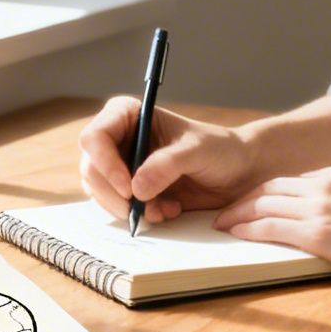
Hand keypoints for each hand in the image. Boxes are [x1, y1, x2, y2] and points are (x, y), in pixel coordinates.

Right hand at [77, 96, 260, 223]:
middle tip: (138, 208)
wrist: (239, 172)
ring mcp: (123, 166)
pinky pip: (117, 207)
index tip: (127, 186)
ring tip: (163, 208)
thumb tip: (135, 189)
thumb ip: (167, 165)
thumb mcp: (197, 151)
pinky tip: (168, 210)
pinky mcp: (132, 190)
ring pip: (99, 191)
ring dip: (127, 207)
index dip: (104, 163)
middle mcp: (121, 140)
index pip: (95, 136)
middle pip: (91, 168)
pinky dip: (139, 215)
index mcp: (130, 116)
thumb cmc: (220, 149)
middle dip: (112, 193)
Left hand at [212, 166, 330, 287]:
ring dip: (237, 214)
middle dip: (241, 201)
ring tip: (222, 225)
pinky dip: (249, 228)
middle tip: (223, 213)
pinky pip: (272, 226)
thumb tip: (326, 213)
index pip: (286, 180)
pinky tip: (237, 234)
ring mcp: (322, 208)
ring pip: (264, 204)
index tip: (246, 203)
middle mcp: (325, 184)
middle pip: (268, 188)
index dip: (260, 192)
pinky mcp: (321, 234)